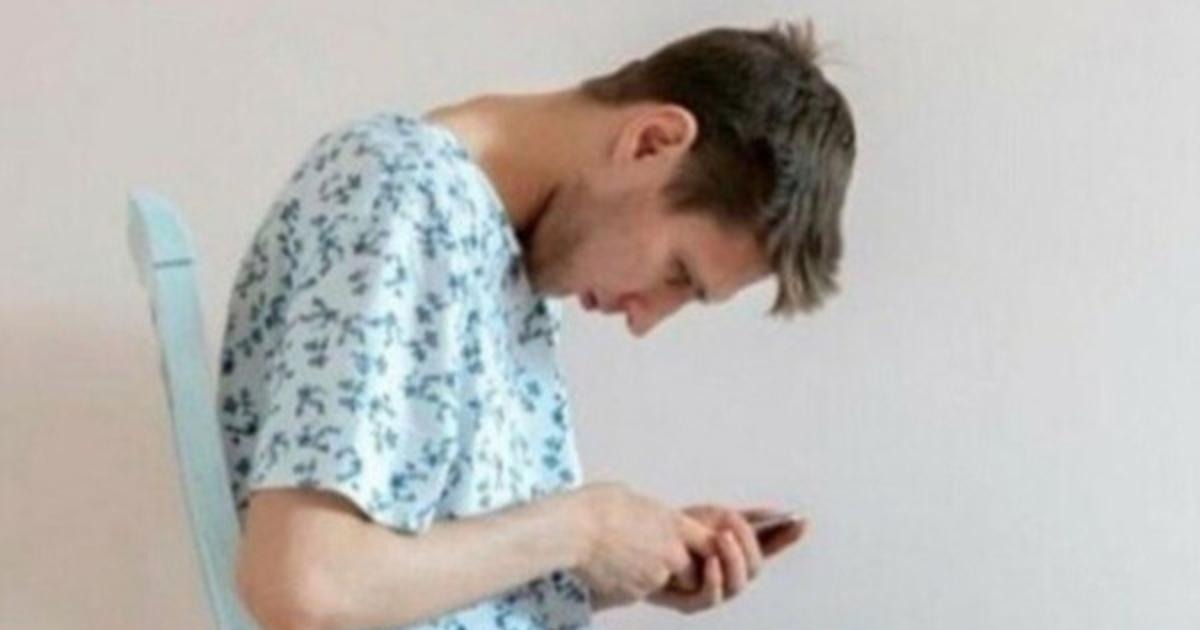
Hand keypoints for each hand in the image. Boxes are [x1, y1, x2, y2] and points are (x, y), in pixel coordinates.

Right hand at [570, 482, 716, 610]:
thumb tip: (646, 517)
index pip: (711, 543)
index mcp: (674, 525)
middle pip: (693, 573)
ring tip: (627, 560)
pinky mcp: (633, 594)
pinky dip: (630, 585)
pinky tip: (611, 569)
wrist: (572, 531)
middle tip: (657, 558)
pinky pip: (640, 593)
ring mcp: (653, 577)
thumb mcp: (632, 498)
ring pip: (664, 584)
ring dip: (655, 578)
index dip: (705, 548)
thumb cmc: (595, 507)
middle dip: (683, 571)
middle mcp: (670, 553)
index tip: (697, 548)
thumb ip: (650, 515)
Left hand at [644, 504, 806, 614]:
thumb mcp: (713, 516)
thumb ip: (746, 518)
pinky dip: (714, 578)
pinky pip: (711, 596)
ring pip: (738, 583)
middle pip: (755, 567)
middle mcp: (731, 574)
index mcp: (739, 552)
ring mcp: (714, 589)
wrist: (641, 543)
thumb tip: (779, 514)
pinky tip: (710, 560)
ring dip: (732, 559)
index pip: (771, 546)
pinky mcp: (692, 602)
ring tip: (722, 538)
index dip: (788, 536)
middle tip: (733, 525)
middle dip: (748, 545)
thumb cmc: (678, 532)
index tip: (801, 520)